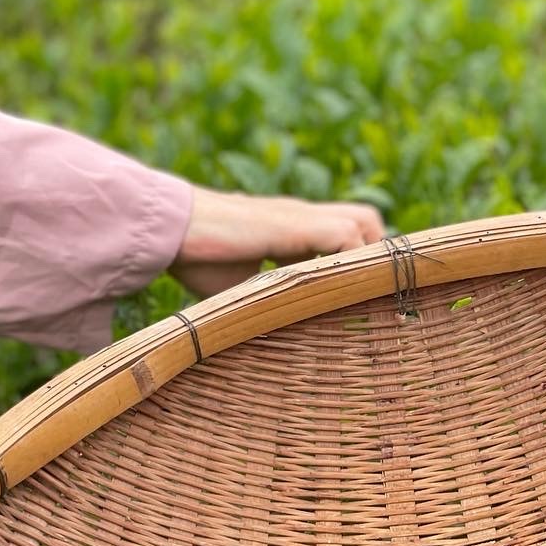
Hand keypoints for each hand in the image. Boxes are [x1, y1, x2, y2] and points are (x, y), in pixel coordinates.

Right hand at [172, 186, 386, 297]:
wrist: (173, 231)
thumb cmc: (197, 258)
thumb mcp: (240, 286)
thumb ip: (269, 297)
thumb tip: (284, 329)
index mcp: (290, 229)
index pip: (342, 236)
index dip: (354, 261)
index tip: (356, 296)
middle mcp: (302, 216)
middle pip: (364, 219)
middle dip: (372, 254)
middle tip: (363, 291)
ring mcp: (303, 216)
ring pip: (365, 222)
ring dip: (367, 257)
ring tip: (358, 293)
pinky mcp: (298, 224)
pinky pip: (349, 237)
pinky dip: (353, 261)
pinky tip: (343, 289)